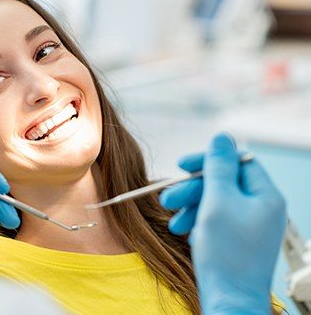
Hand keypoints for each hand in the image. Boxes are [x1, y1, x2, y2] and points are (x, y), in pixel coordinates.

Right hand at [160, 133, 286, 314]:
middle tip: (167, 199)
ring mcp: (249, 225)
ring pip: (215, 202)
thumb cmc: (226, 254)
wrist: (229, 300)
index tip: (182, 165)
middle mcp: (261, 208)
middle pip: (223, 182)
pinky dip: (196, 222)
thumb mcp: (218, 201)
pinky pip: (214, 220)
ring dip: (190, 207)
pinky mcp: (236, 240)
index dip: (208, 160)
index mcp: (265, 196)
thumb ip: (218, 166)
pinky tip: (185, 233)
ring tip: (173, 223)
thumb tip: (221, 136)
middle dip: (192, 189)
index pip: (238, 161)